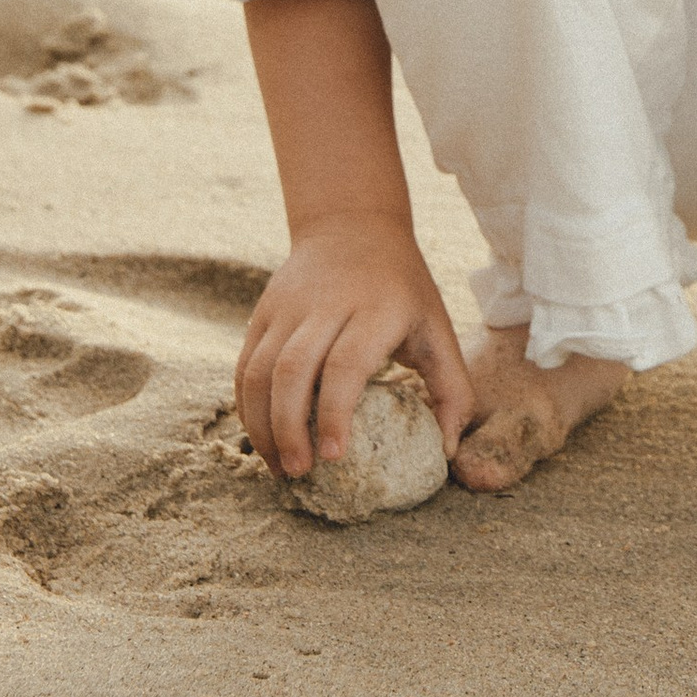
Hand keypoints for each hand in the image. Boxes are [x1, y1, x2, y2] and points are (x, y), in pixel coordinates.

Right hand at [234, 212, 474, 479]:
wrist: (353, 224)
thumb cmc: (402, 288)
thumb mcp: (437, 328)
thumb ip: (452, 389)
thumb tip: (447, 451)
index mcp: (376, 308)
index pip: (346, 364)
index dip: (336, 413)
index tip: (335, 457)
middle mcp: (327, 304)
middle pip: (293, 370)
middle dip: (289, 429)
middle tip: (300, 472)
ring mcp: (288, 306)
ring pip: (259, 370)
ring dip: (262, 425)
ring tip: (280, 466)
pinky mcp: (264, 311)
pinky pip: (244, 365)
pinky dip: (247, 408)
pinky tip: (263, 438)